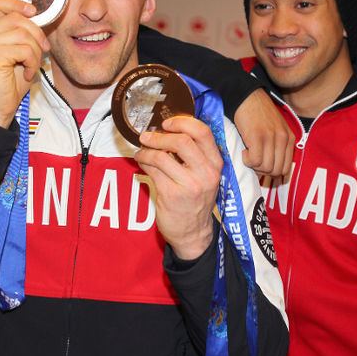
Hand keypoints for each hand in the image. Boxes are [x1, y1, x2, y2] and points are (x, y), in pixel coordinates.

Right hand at [0, 0, 50, 127]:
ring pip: (24, 34)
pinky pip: (25, 49)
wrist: (0, 106)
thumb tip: (41, 17)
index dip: (18, 3)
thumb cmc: (11, 81)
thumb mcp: (21, 51)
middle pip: (18, 18)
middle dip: (37, 35)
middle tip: (41, 52)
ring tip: (31, 66)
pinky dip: (32, 62)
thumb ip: (24, 33)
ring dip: (36, 52)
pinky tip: (27, 73)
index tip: (33, 12)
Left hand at [135, 117, 220, 259]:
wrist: (193, 233)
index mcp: (216, 163)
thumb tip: (168, 130)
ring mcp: (190, 185)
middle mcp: (206, 173)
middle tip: (147, 136)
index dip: (182, 122)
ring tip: (141, 151)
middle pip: (181, 141)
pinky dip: (142, 162)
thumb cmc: (196, 200)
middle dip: (160, 136)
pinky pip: (152, 170)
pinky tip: (140, 162)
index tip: (167, 123)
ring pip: (162, 156)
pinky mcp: (172, 195)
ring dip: (146, 150)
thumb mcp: (205, 175)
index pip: (203, 132)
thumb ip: (194, 154)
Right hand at [234, 88, 293, 176]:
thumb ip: (278, 146)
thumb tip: (273, 170)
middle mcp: (283, 139)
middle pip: (275, 171)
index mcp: (290, 138)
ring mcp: (271, 138)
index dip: (272, 172)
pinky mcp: (257, 137)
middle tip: (253, 161)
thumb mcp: (276, 129)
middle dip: (263, 171)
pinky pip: (254, 161)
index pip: (285, 169)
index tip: (262, 166)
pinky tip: (244, 151)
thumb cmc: (259, 114)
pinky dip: (247, 160)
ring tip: (248, 154)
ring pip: (265, 167)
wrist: (247, 97)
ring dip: (254, 165)